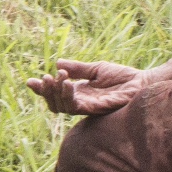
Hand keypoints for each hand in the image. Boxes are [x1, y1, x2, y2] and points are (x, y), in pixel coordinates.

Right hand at [24, 60, 147, 114]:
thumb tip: (58, 63)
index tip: (29, 82)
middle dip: (47, 92)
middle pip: (55, 104)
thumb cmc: (123, 77)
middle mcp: (82, 102)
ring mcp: (88, 107)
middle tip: (45, 78)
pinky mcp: (97, 109)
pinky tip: (67, 83)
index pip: (56, 94)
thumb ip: (78, 68)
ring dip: (56, 93)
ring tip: (56, 78)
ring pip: (63, 107)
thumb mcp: (96, 69)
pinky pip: (78, 106)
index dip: (42, 90)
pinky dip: (69, 96)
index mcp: (80, 93)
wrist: (142, 82)